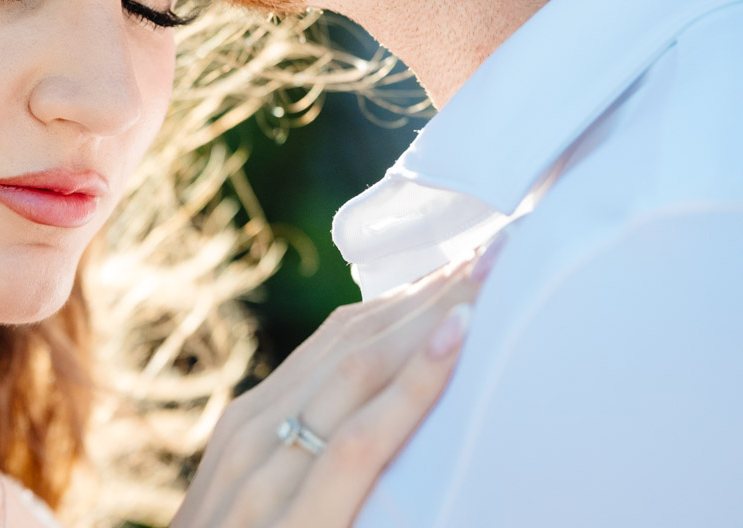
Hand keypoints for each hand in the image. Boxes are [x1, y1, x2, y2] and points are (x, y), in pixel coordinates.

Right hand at [170, 254, 487, 527]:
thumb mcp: (259, 507)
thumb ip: (298, 462)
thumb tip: (370, 417)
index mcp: (249, 428)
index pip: (335, 341)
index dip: (401, 297)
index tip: (460, 260)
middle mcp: (252, 435)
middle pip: (350, 341)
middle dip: (423, 290)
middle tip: (493, 242)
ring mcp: (263, 475)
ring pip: (356, 372)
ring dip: (426, 315)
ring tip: (487, 271)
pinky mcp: (295, 522)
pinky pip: (359, 441)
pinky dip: (411, 385)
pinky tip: (453, 341)